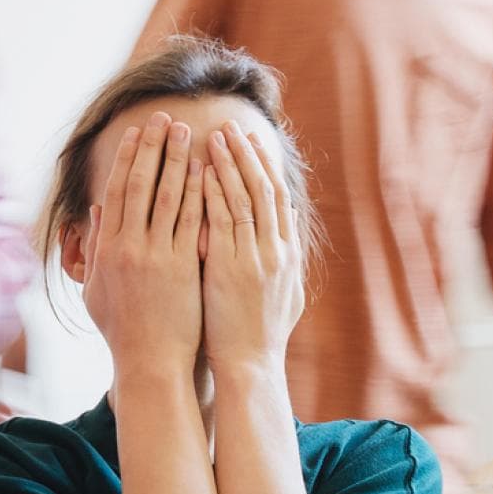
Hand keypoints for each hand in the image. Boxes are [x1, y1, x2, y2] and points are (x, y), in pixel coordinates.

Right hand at [81, 111, 203, 372]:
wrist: (151, 363)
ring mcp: (159, 256)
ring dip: (178, 160)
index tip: (138, 132)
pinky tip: (207, 170)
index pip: (118, 191)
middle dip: (153, 147)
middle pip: (142, 185)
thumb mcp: (97, 289)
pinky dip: (199, 192)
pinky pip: (193, 221)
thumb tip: (97, 211)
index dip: (128, 158)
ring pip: (169, 196)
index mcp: (108, 249)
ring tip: (189, 132)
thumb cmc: (124, 331)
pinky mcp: (185, 267)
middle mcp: (131, 248)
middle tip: (164, 117)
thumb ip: (96, 248)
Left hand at [200, 121, 302, 373]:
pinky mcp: (230, 268)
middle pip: (263, 189)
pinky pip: (220, 221)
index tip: (253, 142)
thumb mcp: (285, 293)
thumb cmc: (260, 336)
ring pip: (242, 198)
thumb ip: (288, 256)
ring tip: (213, 136)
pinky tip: (200, 171)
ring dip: (228, 165)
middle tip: (231, 127)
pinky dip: (212, 193)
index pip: (278, 198)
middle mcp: (275, 250)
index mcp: (288, 254)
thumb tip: (292, 220)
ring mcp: (254, 258)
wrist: (251, 366)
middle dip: (247, 156)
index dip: (266, 167)